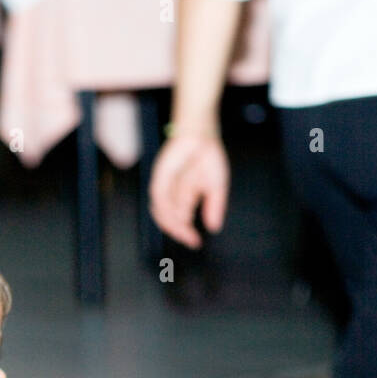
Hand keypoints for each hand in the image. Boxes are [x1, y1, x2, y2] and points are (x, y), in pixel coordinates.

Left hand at [148, 130, 228, 248]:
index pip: (179, 223)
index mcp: (183, 200)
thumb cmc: (207, 158)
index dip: (185, 235)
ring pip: (163, 210)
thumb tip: (214, 226)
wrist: (202, 135)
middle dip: (179, 231)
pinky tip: (178, 208)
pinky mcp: (159, 176)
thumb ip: (215, 207)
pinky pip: (159, 195)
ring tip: (186, 223)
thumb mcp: (217, 187)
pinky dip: (167, 204)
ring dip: (174, 220)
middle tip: (188, 238)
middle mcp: (171, 195)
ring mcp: (164, 186)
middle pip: (168, 220)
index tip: (195, 242)